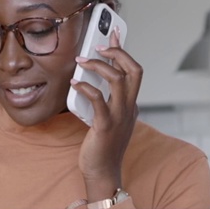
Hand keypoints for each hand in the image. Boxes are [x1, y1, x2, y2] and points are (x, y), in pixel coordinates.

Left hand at [71, 30, 141, 200]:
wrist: (103, 173)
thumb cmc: (101, 147)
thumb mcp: (107, 119)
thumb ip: (105, 102)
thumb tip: (92, 83)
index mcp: (131, 105)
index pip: (134, 71)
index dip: (123, 51)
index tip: (112, 35)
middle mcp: (129, 108)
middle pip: (135, 70)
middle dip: (119, 52)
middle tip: (100, 45)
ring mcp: (120, 116)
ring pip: (119, 80)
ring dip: (100, 66)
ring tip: (82, 61)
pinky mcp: (106, 125)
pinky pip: (98, 99)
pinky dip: (86, 87)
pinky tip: (74, 83)